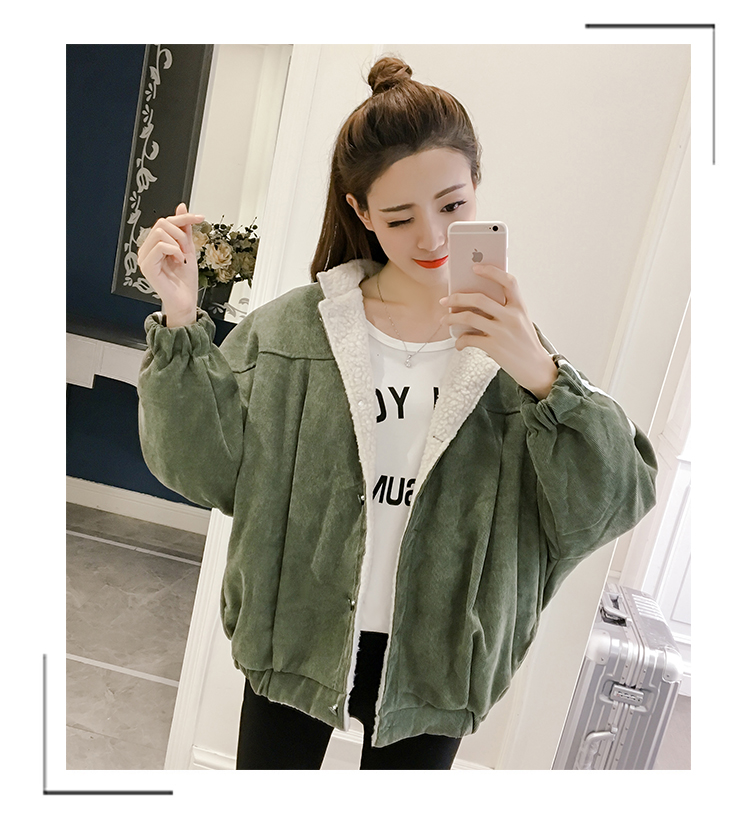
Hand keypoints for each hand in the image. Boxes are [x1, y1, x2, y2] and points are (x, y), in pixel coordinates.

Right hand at [137, 203, 204, 326]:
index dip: (184, 217)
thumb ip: (184, 230)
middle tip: (186, 249)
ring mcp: (145, 258)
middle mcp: (147, 250)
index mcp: (155, 245)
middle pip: (161, 223)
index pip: (165, 221)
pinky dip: (174, 251)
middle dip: (180, 233)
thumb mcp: (188, 249)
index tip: (200, 218)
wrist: (186, 302)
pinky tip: (178, 261)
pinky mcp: (147, 266)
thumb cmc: (185, 281)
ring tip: (181, 257)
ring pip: (160, 232)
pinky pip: (160, 246)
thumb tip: (181, 207)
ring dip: (177, 243)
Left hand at [440, 264, 557, 398]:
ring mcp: (502, 332)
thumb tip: (474, 302)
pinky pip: (469, 339)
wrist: (536, 369)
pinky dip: (460, 341)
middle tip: (445, 300)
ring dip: (451, 318)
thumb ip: (505, 310)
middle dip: (457, 298)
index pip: (508, 281)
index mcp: (520, 307)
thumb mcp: (521, 322)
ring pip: (469, 317)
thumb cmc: (525, 344)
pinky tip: (458, 343)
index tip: (475, 267)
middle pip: (479, 299)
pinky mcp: (494, 347)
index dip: (491, 271)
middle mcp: (512, 317)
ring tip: (444, 321)